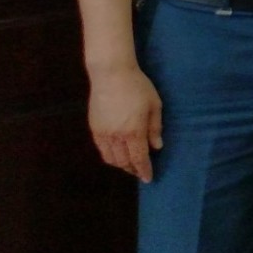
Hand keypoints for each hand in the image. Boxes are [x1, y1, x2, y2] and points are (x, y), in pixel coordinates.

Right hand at [89, 66, 161, 181]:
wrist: (111, 74)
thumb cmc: (138, 86)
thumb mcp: (154, 105)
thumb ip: (155, 128)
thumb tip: (157, 147)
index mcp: (134, 131)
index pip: (139, 158)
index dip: (144, 170)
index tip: (148, 179)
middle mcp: (116, 136)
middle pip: (124, 162)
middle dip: (133, 169)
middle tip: (140, 172)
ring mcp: (103, 133)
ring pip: (111, 158)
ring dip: (121, 164)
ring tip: (130, 165)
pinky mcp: (94, 128)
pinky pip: (101, 149)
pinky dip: (110, 156)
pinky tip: (117, 154)